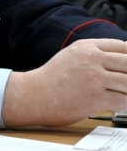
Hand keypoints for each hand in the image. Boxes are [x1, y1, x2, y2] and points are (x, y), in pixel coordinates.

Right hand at [3, 39, 126, 127]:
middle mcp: (91, 59)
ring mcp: (94, 78)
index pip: (122, 47)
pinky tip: (115, 102)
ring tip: (121, 93)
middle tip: (124, 82)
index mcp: (86, 47)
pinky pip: (122, 100)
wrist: (33, 95)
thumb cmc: (51, 78)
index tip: (126, 67)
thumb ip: (94, 53)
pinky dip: (123, 103)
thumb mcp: (71, 55)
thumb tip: (121, 58)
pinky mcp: (95, 98)